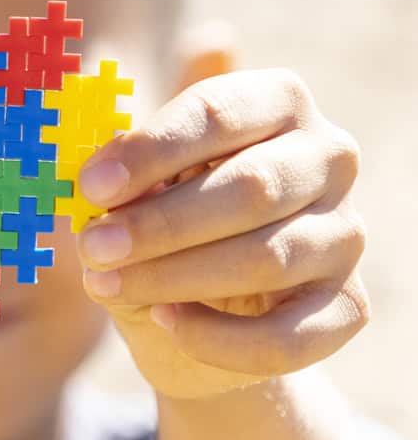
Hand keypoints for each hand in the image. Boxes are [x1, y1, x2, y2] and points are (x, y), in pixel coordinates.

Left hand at [75, 69, 366, 398]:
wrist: (194, 307)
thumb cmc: (160, 221)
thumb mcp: (134, 187)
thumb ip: (122, 169)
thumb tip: (99, 168)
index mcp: (275, 102)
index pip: (217, 113)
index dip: (151, 150)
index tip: (91, 185)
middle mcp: (327, 158)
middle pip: (250, 187)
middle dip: (160, 222)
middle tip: (93, 246)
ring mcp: (345, 233)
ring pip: (267, 258)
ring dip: (175, 276)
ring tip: (107, 283)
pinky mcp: (348, 306)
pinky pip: (287, 334)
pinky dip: (216, 337)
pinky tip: (164, 322)